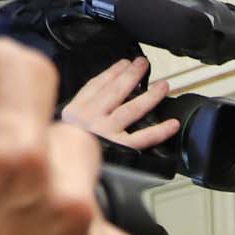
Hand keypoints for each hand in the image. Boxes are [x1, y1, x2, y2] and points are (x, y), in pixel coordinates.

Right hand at [59, 55, 181, 151]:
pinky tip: (172, 124)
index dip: (113, 72)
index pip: (96, 85)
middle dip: (132, 74)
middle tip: (144, 64)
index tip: (125, 63)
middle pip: (115, 91)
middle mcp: (91, 118)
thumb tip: (99, 99)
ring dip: (150, 96)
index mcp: (75, 111)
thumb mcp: (62, 125)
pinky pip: (144, 138)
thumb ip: (78, 112)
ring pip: (132, 109)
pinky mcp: (119, 148)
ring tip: (162, 86)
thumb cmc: (63, 149)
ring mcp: (106, 132)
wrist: (61, 171)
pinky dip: (160, 130)